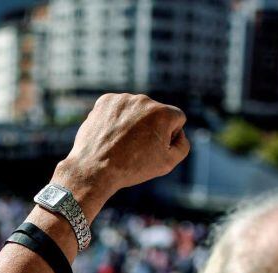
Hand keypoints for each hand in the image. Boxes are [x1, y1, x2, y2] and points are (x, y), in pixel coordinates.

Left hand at [53, 93, 189, 217]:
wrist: (95, 169)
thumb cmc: (133, 168)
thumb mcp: (168, 163)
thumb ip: (182, 145)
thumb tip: (178, 133)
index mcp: (163, 113)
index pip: (176, 119)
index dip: (169, 136)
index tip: (154, 148)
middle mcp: (144, 100)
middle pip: (155, 113)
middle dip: (150, 128)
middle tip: (135, 148)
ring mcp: (123, 99)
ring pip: (136, 110)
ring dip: (133, 123)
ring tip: (121, 143)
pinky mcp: (105, 101)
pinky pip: (118, 108)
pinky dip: (116, 120)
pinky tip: (111, 135)